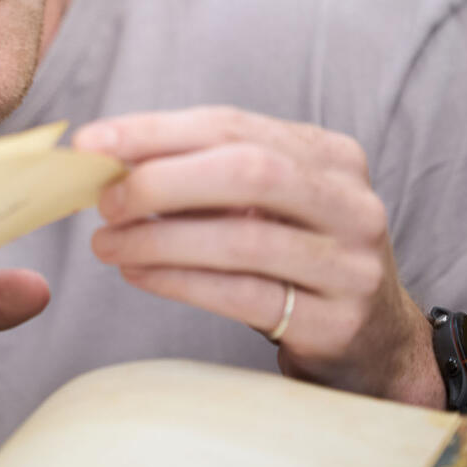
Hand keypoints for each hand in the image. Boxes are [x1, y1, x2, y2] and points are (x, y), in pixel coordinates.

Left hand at [72, 107, 443, 407]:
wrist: (375, 340)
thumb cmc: (298, 258)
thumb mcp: (267, 205)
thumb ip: (205, 176)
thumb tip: (113, 159)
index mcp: (330, 155)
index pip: (232, 126)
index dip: (156, 131)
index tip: (92, 143)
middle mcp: (351, 202)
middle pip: (248, 171)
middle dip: (163, 180)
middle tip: (105, 200)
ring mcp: (351, 264)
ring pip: (243, 238)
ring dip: (160, 238)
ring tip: (107, 243)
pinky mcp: (337, 321)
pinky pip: (245, 295)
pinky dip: (181, 281)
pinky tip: (139, 273)